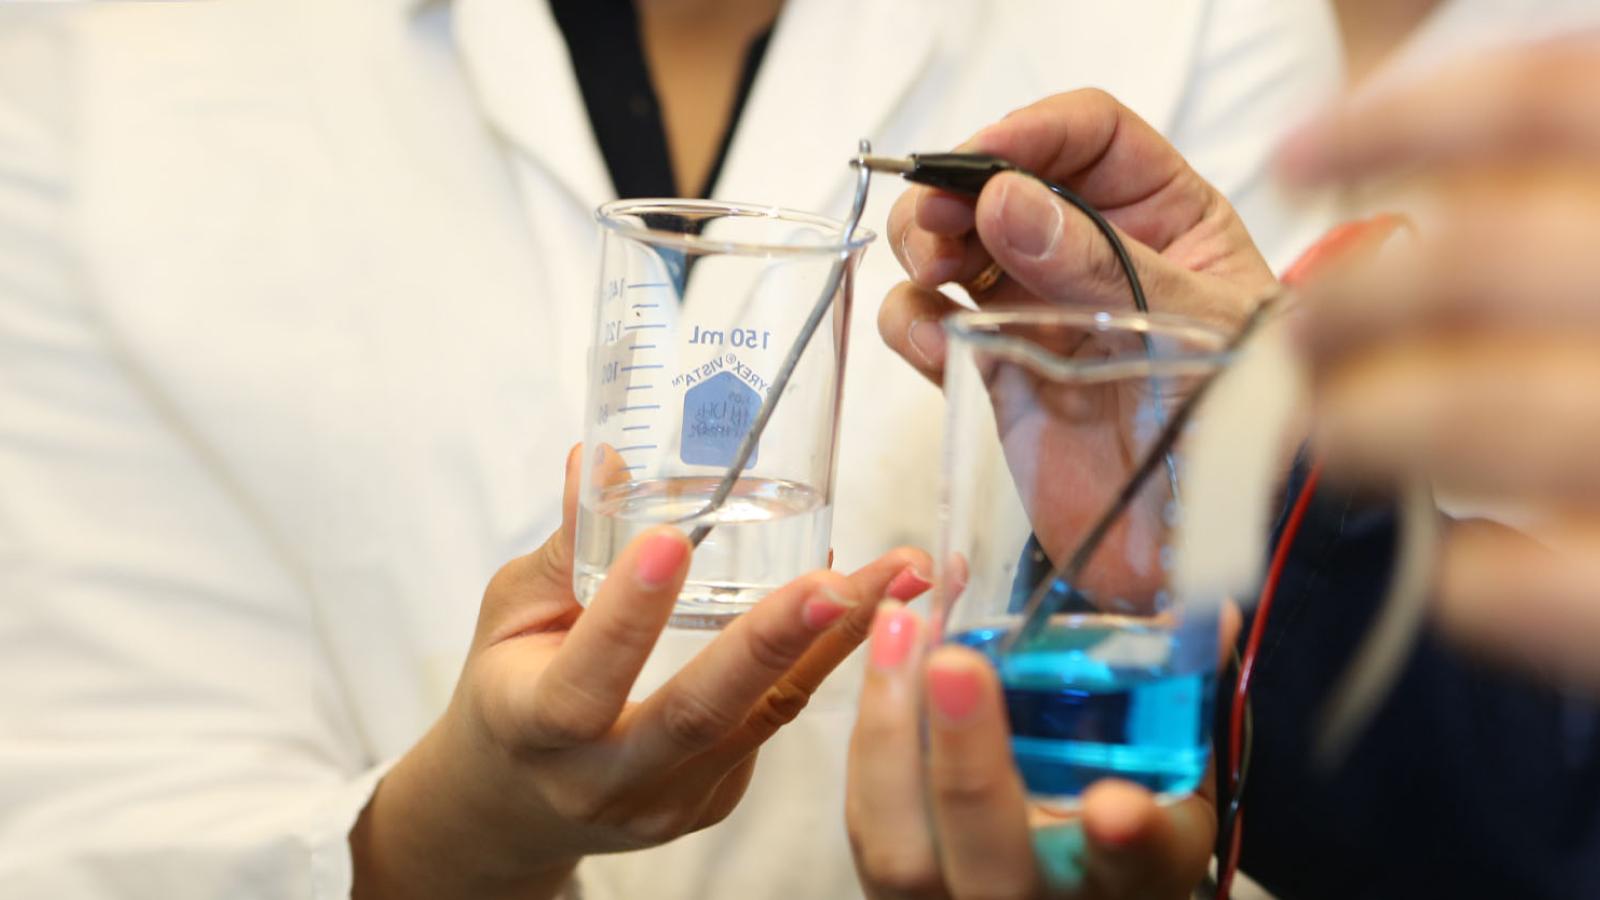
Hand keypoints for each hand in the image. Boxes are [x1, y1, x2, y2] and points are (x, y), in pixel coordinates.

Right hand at [352, 445, 931, 898]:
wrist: (517, 806)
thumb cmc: (511, 690)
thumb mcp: (514, 614)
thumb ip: (566, 546)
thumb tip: (601, 454)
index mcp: (533, 728)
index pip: (583, 682)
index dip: (626, 618)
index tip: (668, 543)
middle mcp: (605, 779)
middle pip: (698, 716)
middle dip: (770, 644)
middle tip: (832, 582)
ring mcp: (669, 801)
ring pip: (763, 718)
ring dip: (839, 641)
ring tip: (902, 576)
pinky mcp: (717, 801)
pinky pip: (778, 723)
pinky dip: (832, 659)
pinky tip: (886, 606)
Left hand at [847, 603, 1236, 898]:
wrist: (1054, 893)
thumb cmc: (1113, 831)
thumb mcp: (1167, 780)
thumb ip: (1178, 702)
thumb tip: (1207, 614)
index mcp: (1128, 883)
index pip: (1133, 868)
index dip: (1125, 840)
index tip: (1114, 806)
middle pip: (991, 867)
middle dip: (968, 763)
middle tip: (955, 664)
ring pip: (901, 851)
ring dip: (892, 733)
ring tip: (898, 632)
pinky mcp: (889, 885)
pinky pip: (866, 820)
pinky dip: (869, 735)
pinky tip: (882, 657)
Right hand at [879, 90, 1278, 600]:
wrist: (1212, 548)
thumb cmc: (1241, 428)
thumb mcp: (1191, 329)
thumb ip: (1097, 266)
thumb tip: (1002, 201)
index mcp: (1163, 216)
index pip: (1089, 135)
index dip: (1030, 133)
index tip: (981, 163)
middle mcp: (1089, 252)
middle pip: (999, 180)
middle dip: (955, 190)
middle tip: (939, 227)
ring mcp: (1035, 309)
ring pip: (949, 244)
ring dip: (923, 245)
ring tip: (934, 275)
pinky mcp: (993, 369)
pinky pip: (927, 326)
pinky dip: (909, 323)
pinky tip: (929, 342)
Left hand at [1280, 38, 1599, 688]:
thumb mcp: (1597, 267)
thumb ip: (1534, 217)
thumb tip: (1359, 170)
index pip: (1551, 108)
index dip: (1401, 124)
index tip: (1293, 158)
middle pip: (1489, 258)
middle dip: (1353, 300)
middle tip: (1304, 339)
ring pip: (1479, 407)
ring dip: (1363, 423)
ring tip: (1336, 438)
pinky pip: (1540, 583)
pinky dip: (1464, 572)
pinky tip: (1449, 562)